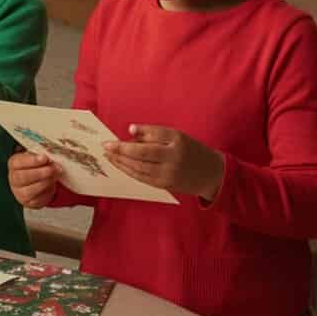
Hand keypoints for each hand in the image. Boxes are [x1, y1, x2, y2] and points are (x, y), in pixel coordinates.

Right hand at [7, 151, 59, 209]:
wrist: (36, 184)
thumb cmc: (35, 167)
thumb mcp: (37, 158)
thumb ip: (42, 158)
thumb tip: (52, 159)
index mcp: (14, 164)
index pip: (17, 162)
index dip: (31, 160)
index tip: (44, 158)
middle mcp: (14, 179)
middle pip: (23, 177)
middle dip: (40, 173)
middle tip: (52, 169)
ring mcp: (19, 192)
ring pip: (31, 189)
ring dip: (45, 182)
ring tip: (55, 176)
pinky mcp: (28, 202)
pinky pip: (38, 199)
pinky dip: (48, 192)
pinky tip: (52, 185)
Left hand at [103, 125, 224, 199]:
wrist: (211, 174)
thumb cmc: (191, 150)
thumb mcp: (177, 136)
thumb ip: (154, 132)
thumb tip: (131, 130)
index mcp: (176, 143)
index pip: (148, 141)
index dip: (128, 142)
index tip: (112, 139)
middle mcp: (173, 159)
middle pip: (141, 156)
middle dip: (120, 152)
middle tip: (105, 148)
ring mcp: (168, 175)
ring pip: (139, 169)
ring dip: (121, 163)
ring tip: (109, 156)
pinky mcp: (165, 185)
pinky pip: (143, 178)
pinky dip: (130, 172)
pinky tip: (120, 166)